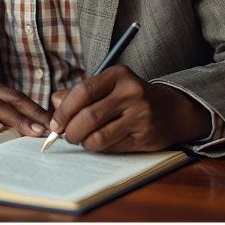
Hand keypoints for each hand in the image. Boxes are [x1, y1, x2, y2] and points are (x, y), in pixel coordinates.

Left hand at [48, 65, 211, 152]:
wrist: (171, 110)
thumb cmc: (131, 98)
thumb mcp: (108, 88)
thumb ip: (79, 93)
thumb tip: (54, 103)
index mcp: (119, 75)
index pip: (83, 91)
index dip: (63, 111)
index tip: (55, 124)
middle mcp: (132, 92)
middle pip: (88, 117)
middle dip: (70, 131)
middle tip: (67, 136)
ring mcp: (141, 115)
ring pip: (98, 137)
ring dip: (84, 142)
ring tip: (83, 140)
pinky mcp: (145, 136)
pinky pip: (111, 147)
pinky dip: (100, 148)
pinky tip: (101, 142)